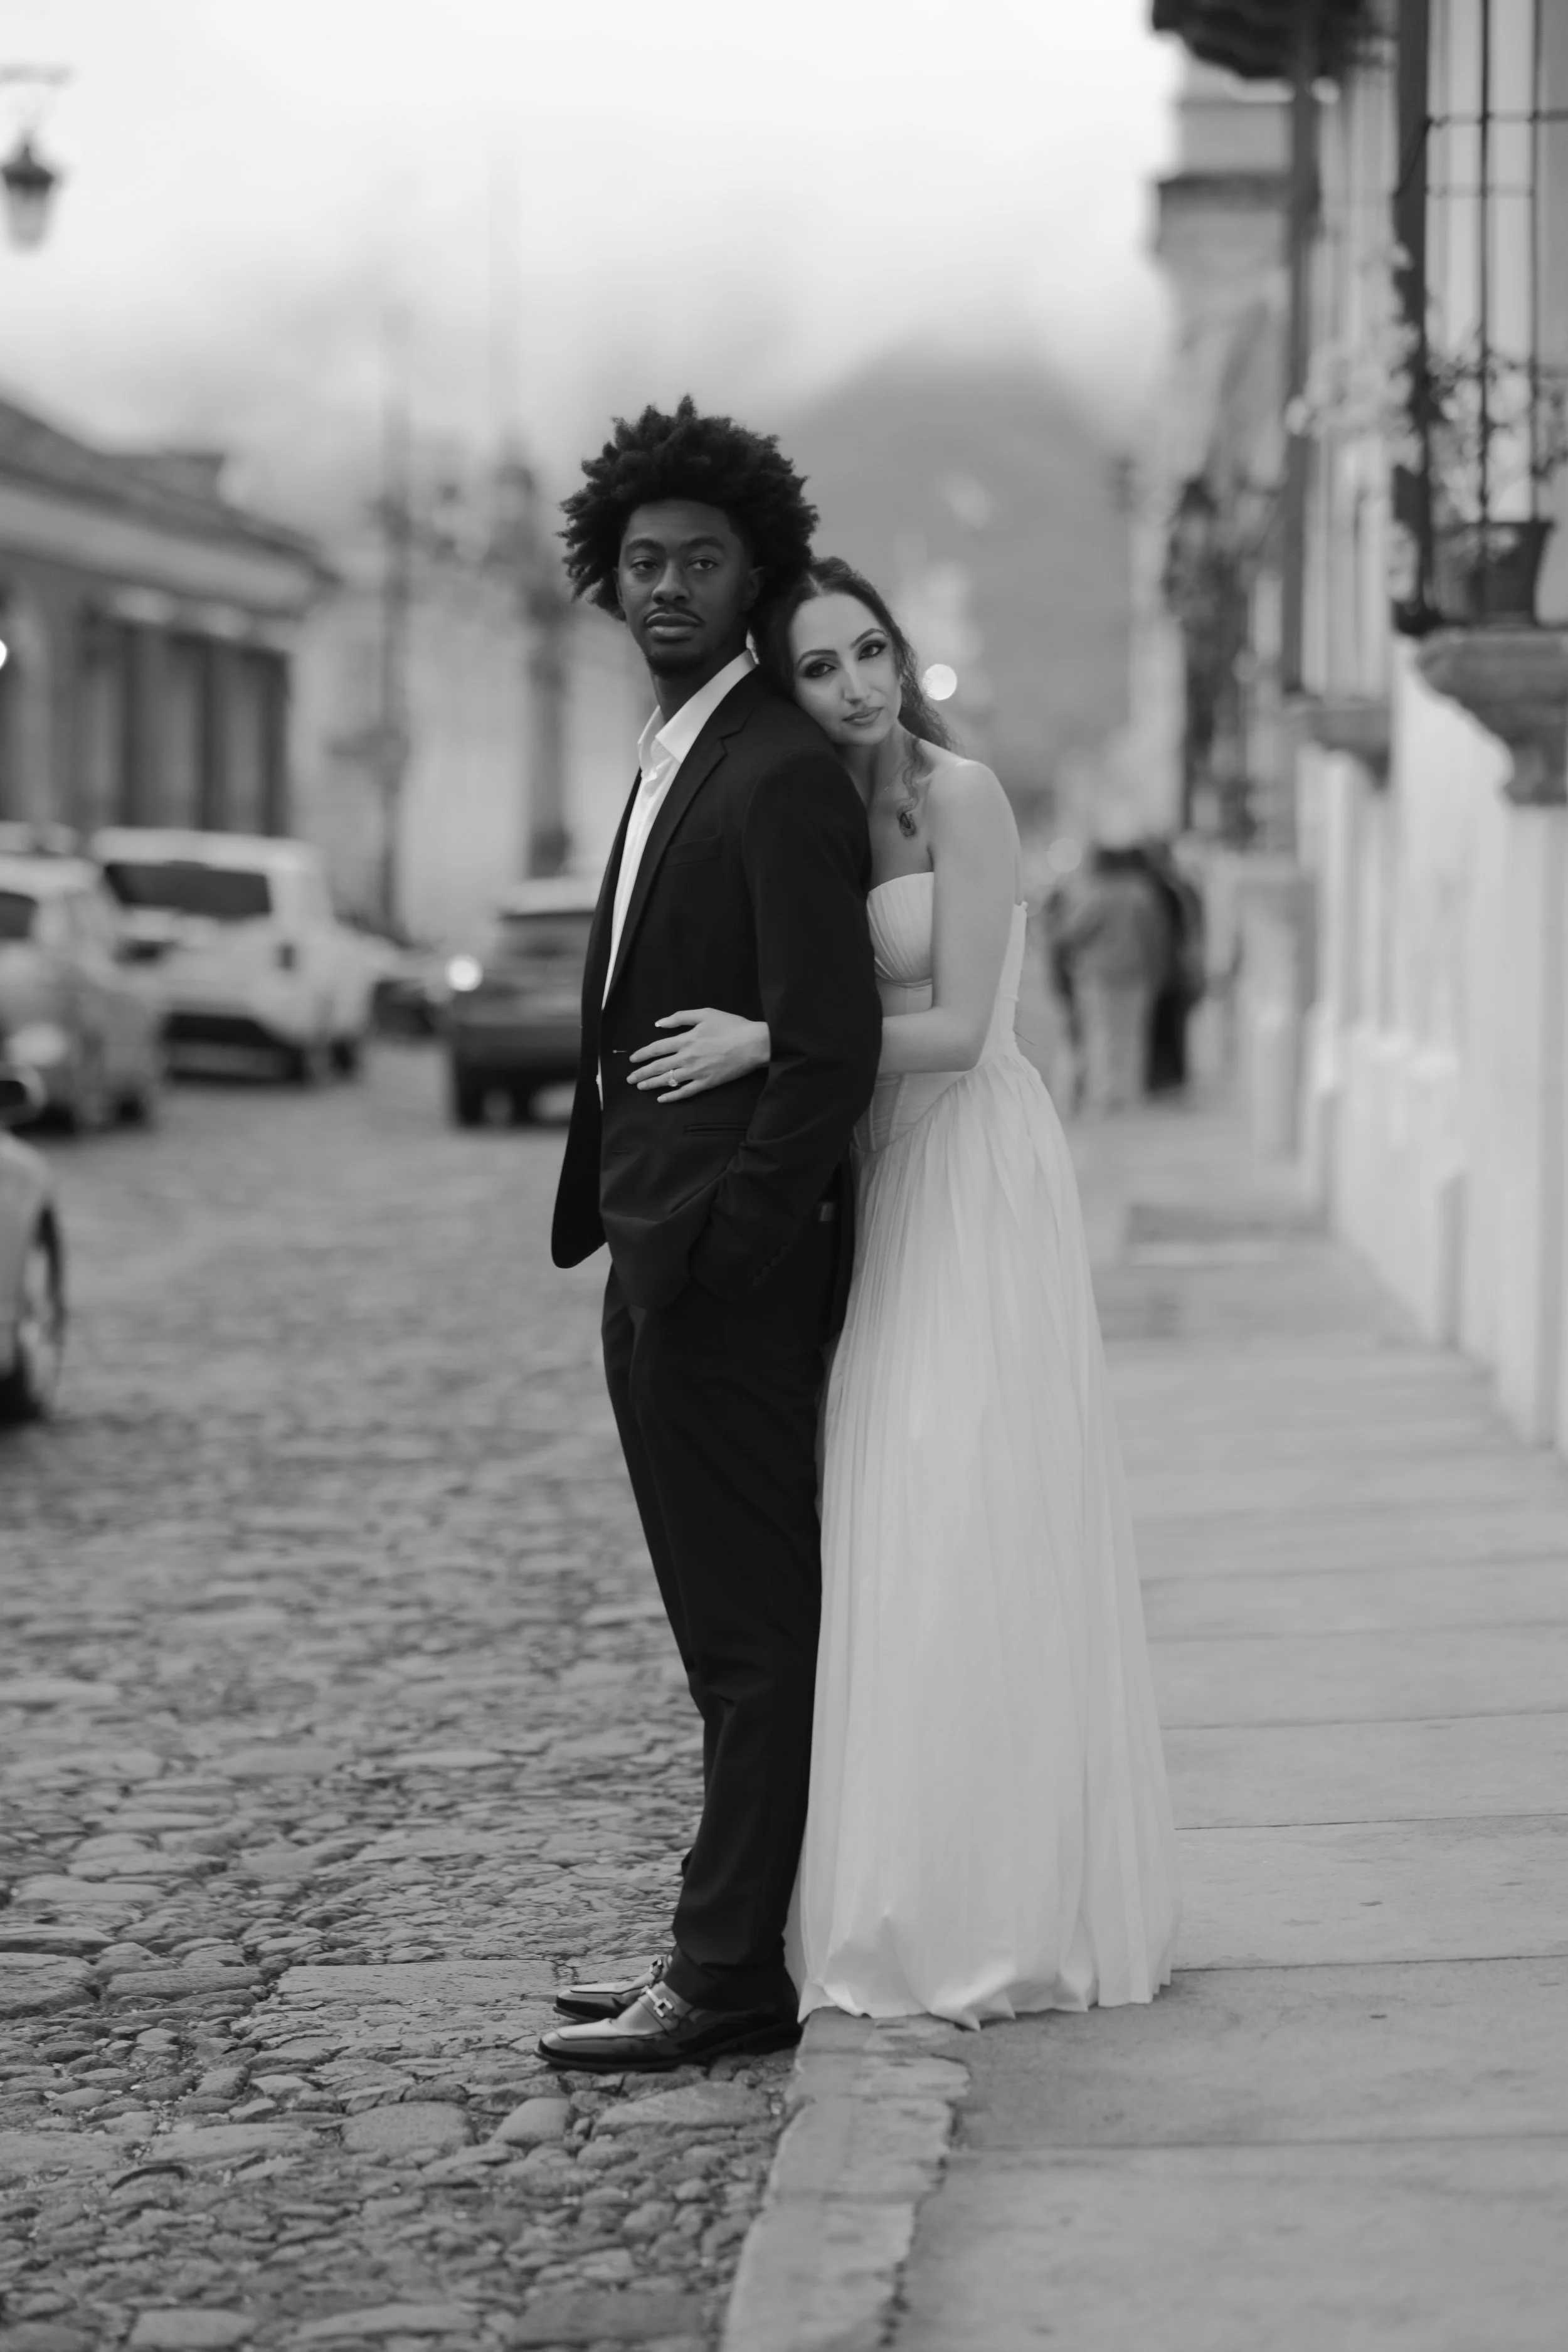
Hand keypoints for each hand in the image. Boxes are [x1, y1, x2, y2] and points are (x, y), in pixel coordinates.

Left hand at [629, 1009, 770, 1100]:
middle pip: (658, 1067)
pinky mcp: (707, 1083)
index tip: (633, 1059)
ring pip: (668, 1081)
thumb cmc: (731, 1026)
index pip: (657, 1048)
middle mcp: (687, 1058)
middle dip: (641, 1073)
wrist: (753, 1044)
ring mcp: (696, 1073)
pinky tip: (662, 1099)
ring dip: (652, 1085)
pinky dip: (672, 1096)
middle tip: (630, 1079)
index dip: (642, 1054)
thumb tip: (659, 1024)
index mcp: (685, 1040)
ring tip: (641, 1088)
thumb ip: (680, 1017)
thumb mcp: (705, 1013)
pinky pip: (685, 1092)